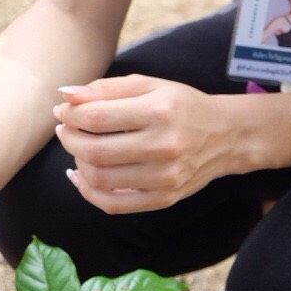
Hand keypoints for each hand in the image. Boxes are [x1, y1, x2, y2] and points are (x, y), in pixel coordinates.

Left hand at [53, 76, 238, 213]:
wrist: (226, 136)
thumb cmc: (182, 105)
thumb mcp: (150, 85)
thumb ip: (106, 88)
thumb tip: (65, 95)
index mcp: (160, 111)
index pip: (97, 117)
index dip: (70, 114)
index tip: (64, 110)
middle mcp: (164, 146)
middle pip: (94, 151)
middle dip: (69, 138)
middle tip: (66, 128)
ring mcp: (165, 178)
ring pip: (99, 179)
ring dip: (77, 162)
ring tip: (78, 147)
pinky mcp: (164, 199)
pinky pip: (112, 205)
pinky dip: (88, 192)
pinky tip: (82, 175)